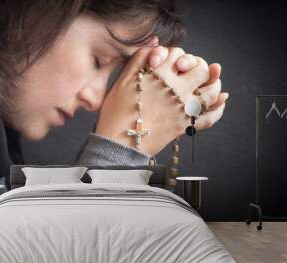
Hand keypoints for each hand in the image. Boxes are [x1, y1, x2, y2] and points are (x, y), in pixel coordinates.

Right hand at [95, 46, 228, 154]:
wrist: (118, 142)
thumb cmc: (116, 112)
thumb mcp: (123, 79)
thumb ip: (140, 58)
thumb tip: (158, 46)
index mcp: (160, 74)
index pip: (178, 53)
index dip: (175, 55)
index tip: (170, 63)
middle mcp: (176, 88)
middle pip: (201, 68)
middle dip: (198, 66)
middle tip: (190, 71)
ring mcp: (184, 108)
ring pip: (211, 91)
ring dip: (214, 84)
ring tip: (211, 83)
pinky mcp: (185, 125)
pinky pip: (210, 118)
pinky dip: (217, 110)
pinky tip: (220, 103)